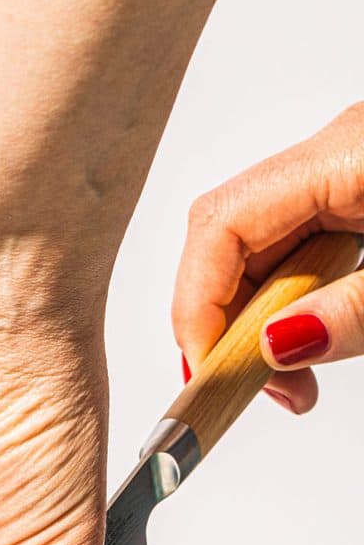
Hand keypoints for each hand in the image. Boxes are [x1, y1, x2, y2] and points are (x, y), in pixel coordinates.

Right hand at [173, 104, 363, 413]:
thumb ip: (354, 312)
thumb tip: (275, 347)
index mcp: (347, 154)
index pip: (222, 224)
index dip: (196, 304)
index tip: (207, 370)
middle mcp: (335, 158)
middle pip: (226, 242)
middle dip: (222, 325)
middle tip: (244, 390)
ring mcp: (340, 179)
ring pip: (254, 257)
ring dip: (254, 328)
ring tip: (287, 387)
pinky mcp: (353, 201)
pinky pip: (291, 256)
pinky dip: (286, 311)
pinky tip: (300, 351)